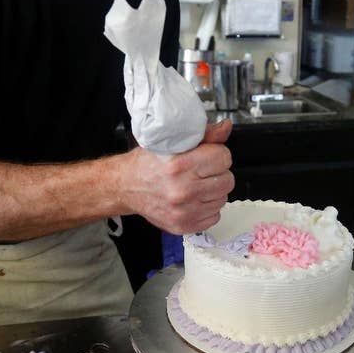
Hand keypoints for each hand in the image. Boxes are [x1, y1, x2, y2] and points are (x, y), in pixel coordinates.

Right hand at [117, 119, 234, 234]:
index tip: (209, 155)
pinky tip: (194, 199)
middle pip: (227, 180)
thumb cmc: (147, 164)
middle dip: (218, 173)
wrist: (126, 186)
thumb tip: (225, 127)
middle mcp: (182, 190)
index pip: (223, 158)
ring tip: (196, 184)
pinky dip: (207, 208)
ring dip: (213, 191)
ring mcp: (183, 211)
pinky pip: (214, 216)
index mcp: (179, 166)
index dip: (218, 154)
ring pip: (222, 199)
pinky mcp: (183, 225)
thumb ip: (204, 135)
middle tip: (202, 170)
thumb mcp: (172, 142)